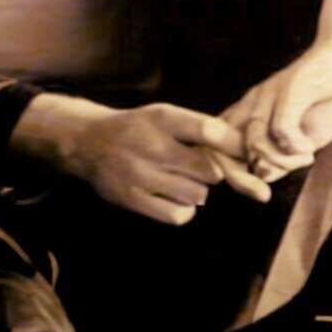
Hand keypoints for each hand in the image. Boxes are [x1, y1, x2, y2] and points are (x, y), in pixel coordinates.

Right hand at [52, 100, 268, 218]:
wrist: (88, 142)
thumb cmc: (137, 129)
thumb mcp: (164, 115)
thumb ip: (200, 128)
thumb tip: (243, 149)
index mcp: (162, 118)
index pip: (208, 131)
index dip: (233, 145)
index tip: (244, 153)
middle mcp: (151, 145)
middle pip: (210, 170)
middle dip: (213, 171)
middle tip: (202, 168)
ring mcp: (141, 175)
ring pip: (197, 195)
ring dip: (197, 190)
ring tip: (181, 180)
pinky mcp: (133, 199)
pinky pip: (178, 215)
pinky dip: (184, 209)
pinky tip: (174, 197)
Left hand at [217, 47, 331, 183]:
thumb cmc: (324, 102)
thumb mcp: (299, 139)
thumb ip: (279, 157)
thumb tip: (261, 174)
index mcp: (247, 115)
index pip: (215, 147)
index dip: (228, 174)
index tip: (257, 192)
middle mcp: (250, 104)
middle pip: (221, 146)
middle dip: (238, 178)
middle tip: (263, 194)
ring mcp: (267, 96)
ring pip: (254, 143)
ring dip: (282, 162)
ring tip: (306, 158)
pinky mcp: (289, 90)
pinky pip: (281, 131)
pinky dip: (296, 149)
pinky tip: (311, 150)